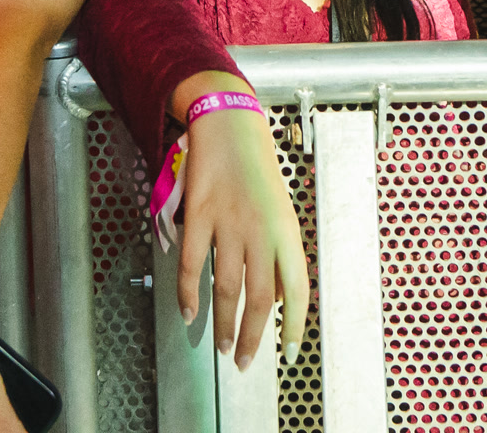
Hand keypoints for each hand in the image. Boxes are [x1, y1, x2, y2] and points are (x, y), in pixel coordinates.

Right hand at [176, 101, 309, 371]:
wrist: (231, 126)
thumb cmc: (258, 170)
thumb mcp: (282, 211)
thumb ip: (279, 254)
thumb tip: (276, 298)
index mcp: (287, 231)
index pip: (297, 289)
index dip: (295, 326)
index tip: (290, 354)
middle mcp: (262, 230)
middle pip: (259, 298)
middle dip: (253, 337)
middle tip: (245, 361)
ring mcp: (229, 223)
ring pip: (227, 287)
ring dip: (224, 323)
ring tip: (223, 346)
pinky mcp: (200, 215)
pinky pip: (194, 265)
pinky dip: (189, 294)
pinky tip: (189, 312)